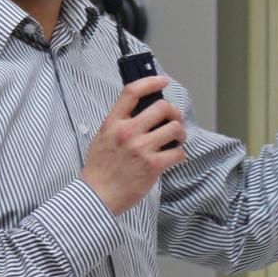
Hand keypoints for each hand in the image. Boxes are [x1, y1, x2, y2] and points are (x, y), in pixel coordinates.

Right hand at [81, 76, 187, 213]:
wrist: (97, 195)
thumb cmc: (100, 168)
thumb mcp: (102, 137)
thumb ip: (120, 123)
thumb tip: (142, 111)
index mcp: (113, 123)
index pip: (132, 92)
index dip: (151, 81)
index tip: (162, 81)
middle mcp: (128, 132)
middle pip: (162, 107)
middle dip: (174, 112)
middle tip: (174, 120)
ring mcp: (141, 148)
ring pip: (175, 127)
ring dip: (180, 133)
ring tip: (176, 139)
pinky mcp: (152, 165)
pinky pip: (178, 152)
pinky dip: (179, 154)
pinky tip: (173, 157)